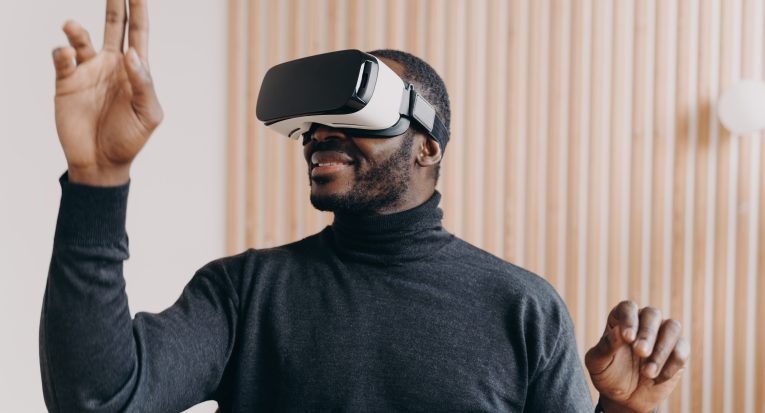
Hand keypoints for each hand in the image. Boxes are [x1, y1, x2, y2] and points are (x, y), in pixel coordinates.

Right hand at [52, 0, 162, 185]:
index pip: (138, 32)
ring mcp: (88, 71)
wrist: (101, 162)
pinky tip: (65, 53)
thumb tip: (132, 53)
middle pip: (113, 25)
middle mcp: (111, 65)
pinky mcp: (66, 82)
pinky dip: (62, 52)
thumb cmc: (130, 138)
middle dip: (114, 4)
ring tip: (72, 27)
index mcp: (134, 70)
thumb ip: (144, 84)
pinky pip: (62, 59)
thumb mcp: (148, 114)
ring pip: (81, 39)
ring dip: (76, 30)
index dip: (139, 10)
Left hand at [585, 301, 689, 412]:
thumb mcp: (598, 363)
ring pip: (672, 327)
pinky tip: (656, 378)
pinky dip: (671, 365)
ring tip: (647, 372)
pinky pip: (681, 350)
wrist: (625, 397)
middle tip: (641, 353)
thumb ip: (606, 346)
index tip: (627, 338)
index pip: (628, 307)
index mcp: (620, 319)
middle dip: (648, 334)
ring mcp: (663, 333)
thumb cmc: (608, 374)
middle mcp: (643, 321)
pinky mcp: (678, 350)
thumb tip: (619, 332)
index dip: (629, 319)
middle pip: (652, 314)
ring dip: (662, 349)